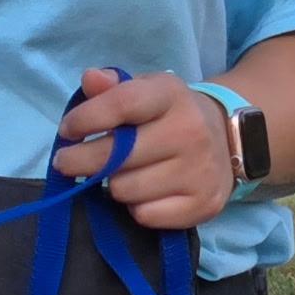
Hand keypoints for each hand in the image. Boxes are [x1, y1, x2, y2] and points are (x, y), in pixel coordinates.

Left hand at [51, 68, 232, 230]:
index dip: (86, 119)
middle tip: (65, 162)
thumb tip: (90, 79)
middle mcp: (190, 131)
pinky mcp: (204, 204)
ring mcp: (200, 170)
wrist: (229, 141)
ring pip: (125, 189)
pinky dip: (135, 207)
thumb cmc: (168, 114)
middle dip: (80, 160)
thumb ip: (112, 86)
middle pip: (117, 155)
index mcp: (171, 95)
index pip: (123, 104)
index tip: (67, 130)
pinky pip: (146, 215)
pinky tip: (142, 193)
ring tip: (117, 173)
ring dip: (112, 184)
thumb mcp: (144, 90)